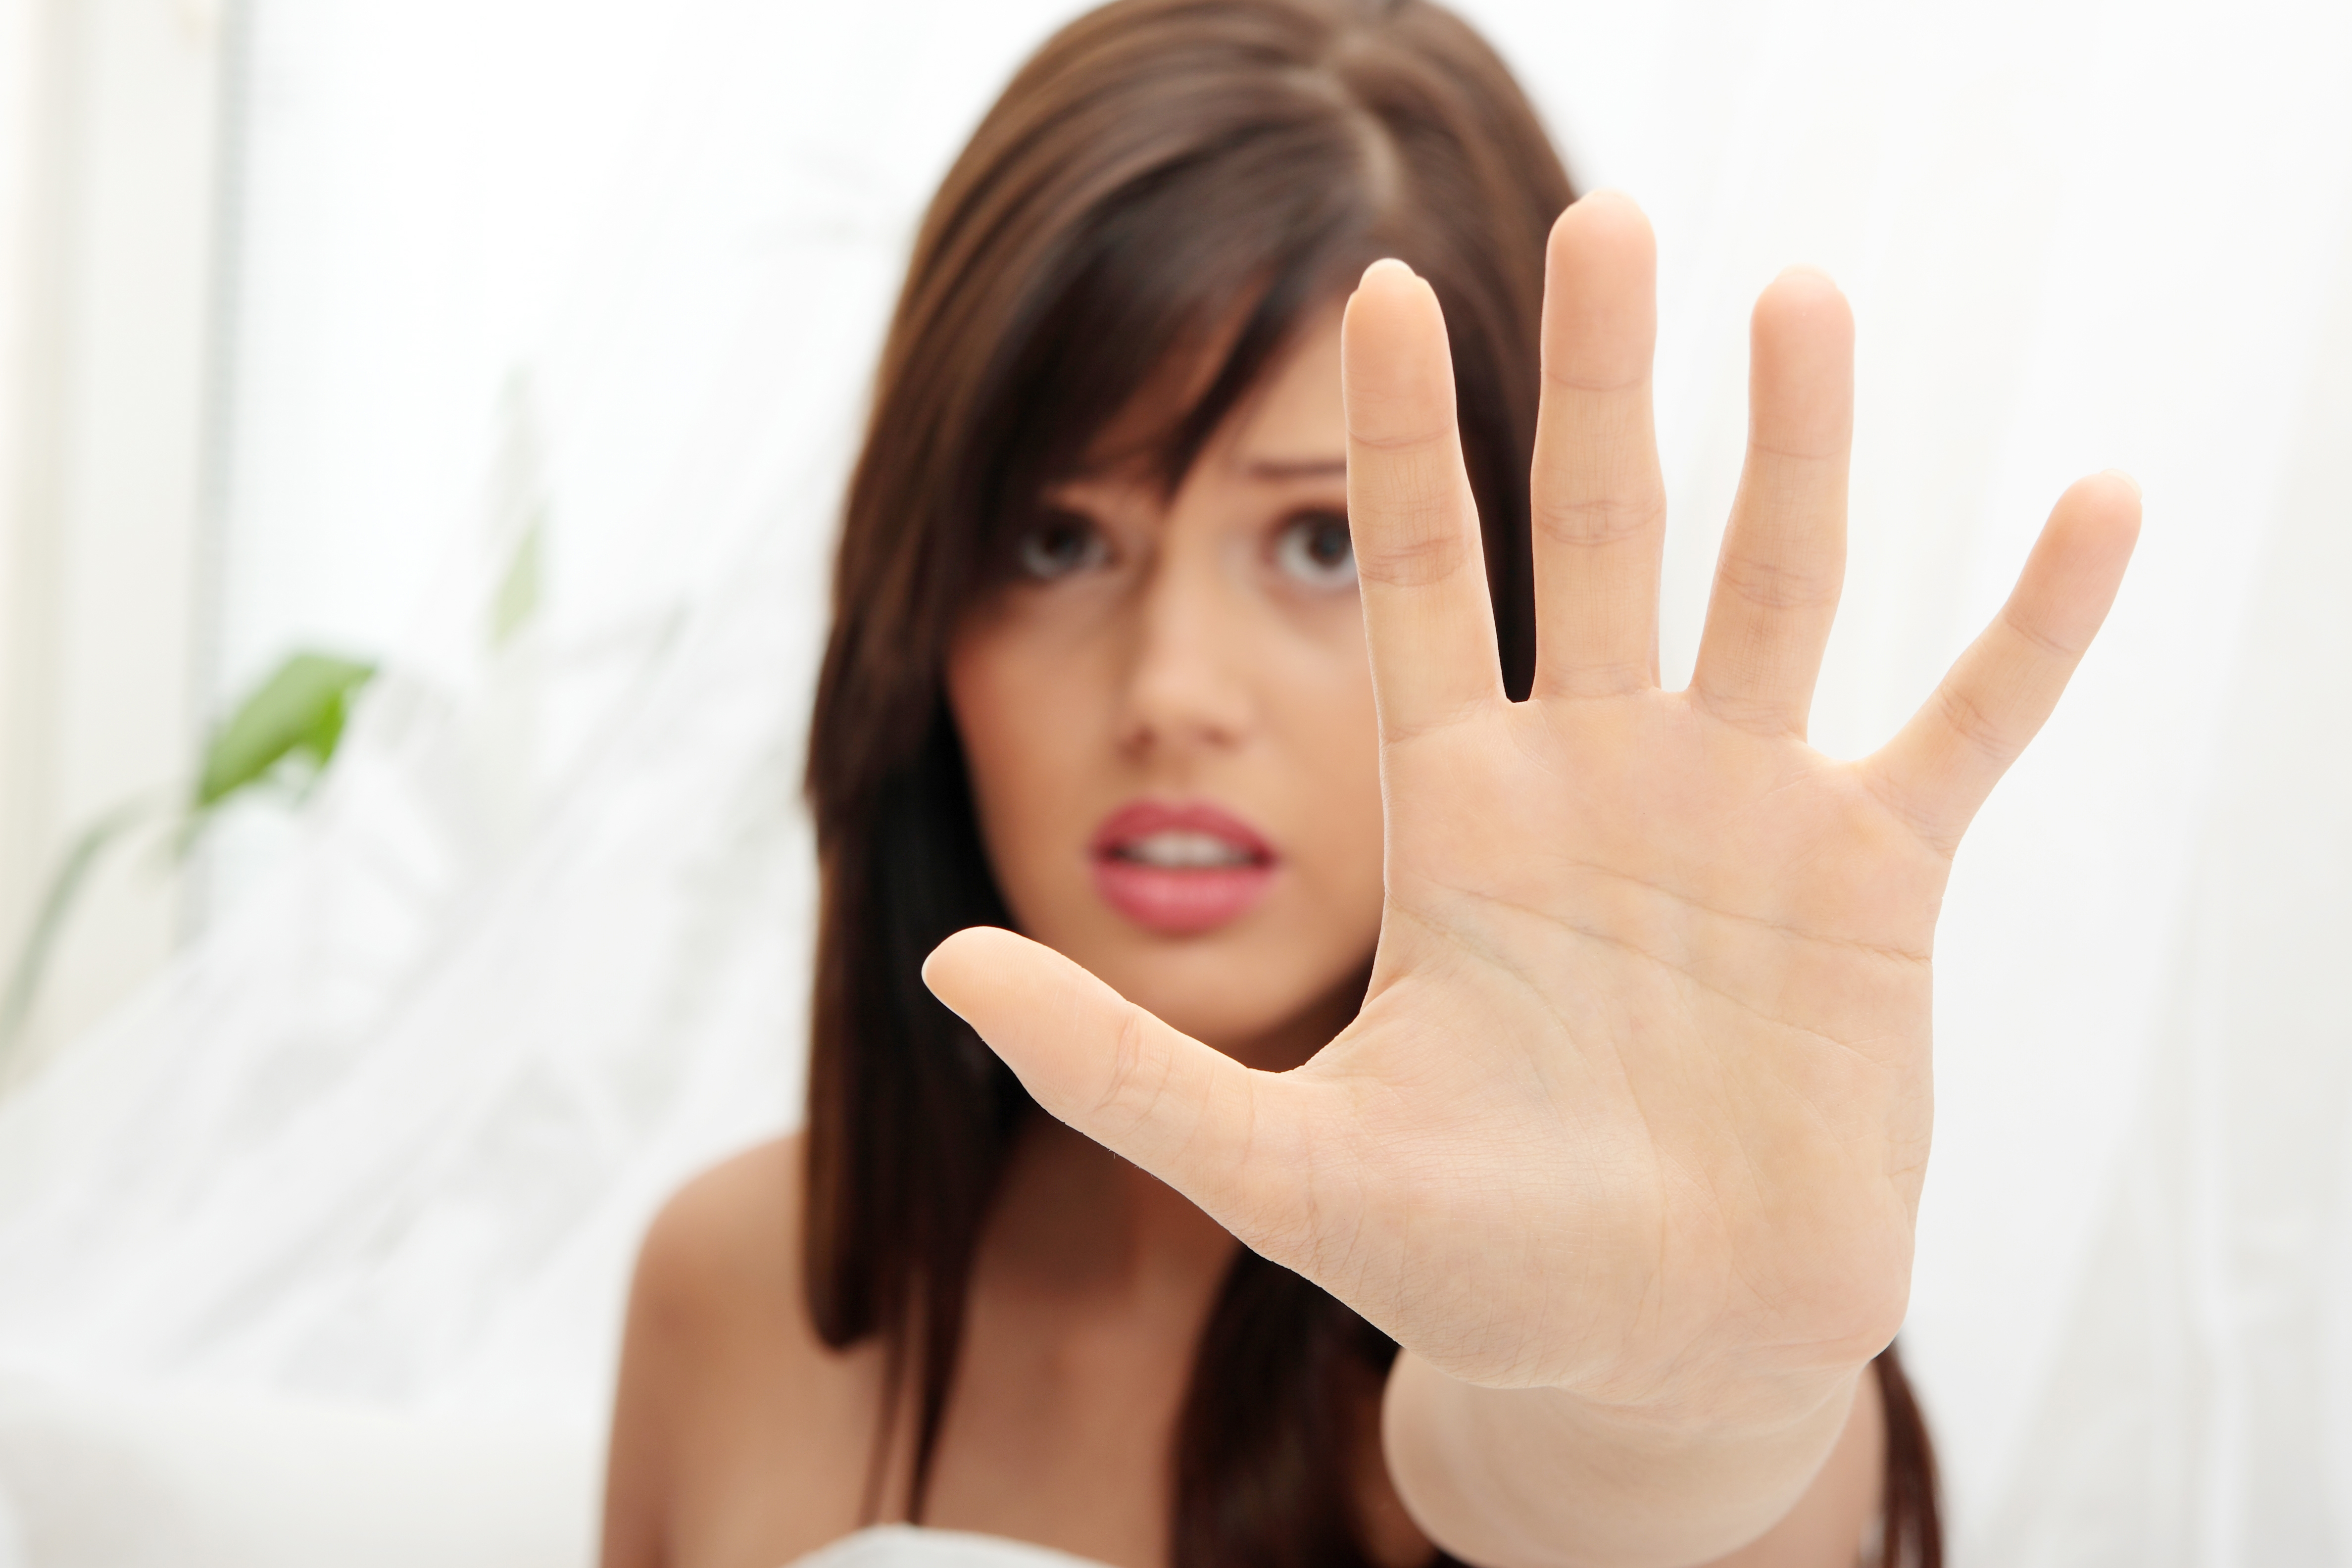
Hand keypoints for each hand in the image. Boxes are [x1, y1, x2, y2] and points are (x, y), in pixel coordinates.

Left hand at [923, 192, 2137, 1414]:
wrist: (1643, 1350)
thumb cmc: (1465, 1264)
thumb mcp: (1276, 1168)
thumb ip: (1116, 1067)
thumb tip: (940, 968)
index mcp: (1466, 814)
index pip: (1419, 581)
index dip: (1398, 438)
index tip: (1374, 284)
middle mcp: (1603, 778)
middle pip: (1599, 536)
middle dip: (1600, 381)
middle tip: (1615, 214)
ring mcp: (1745, 813)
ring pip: (1777, 583)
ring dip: (1798, 445)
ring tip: (1799, 300)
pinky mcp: (1874, 879)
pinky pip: (1970, 718)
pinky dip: (2032, 625)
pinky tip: (2095, 504)